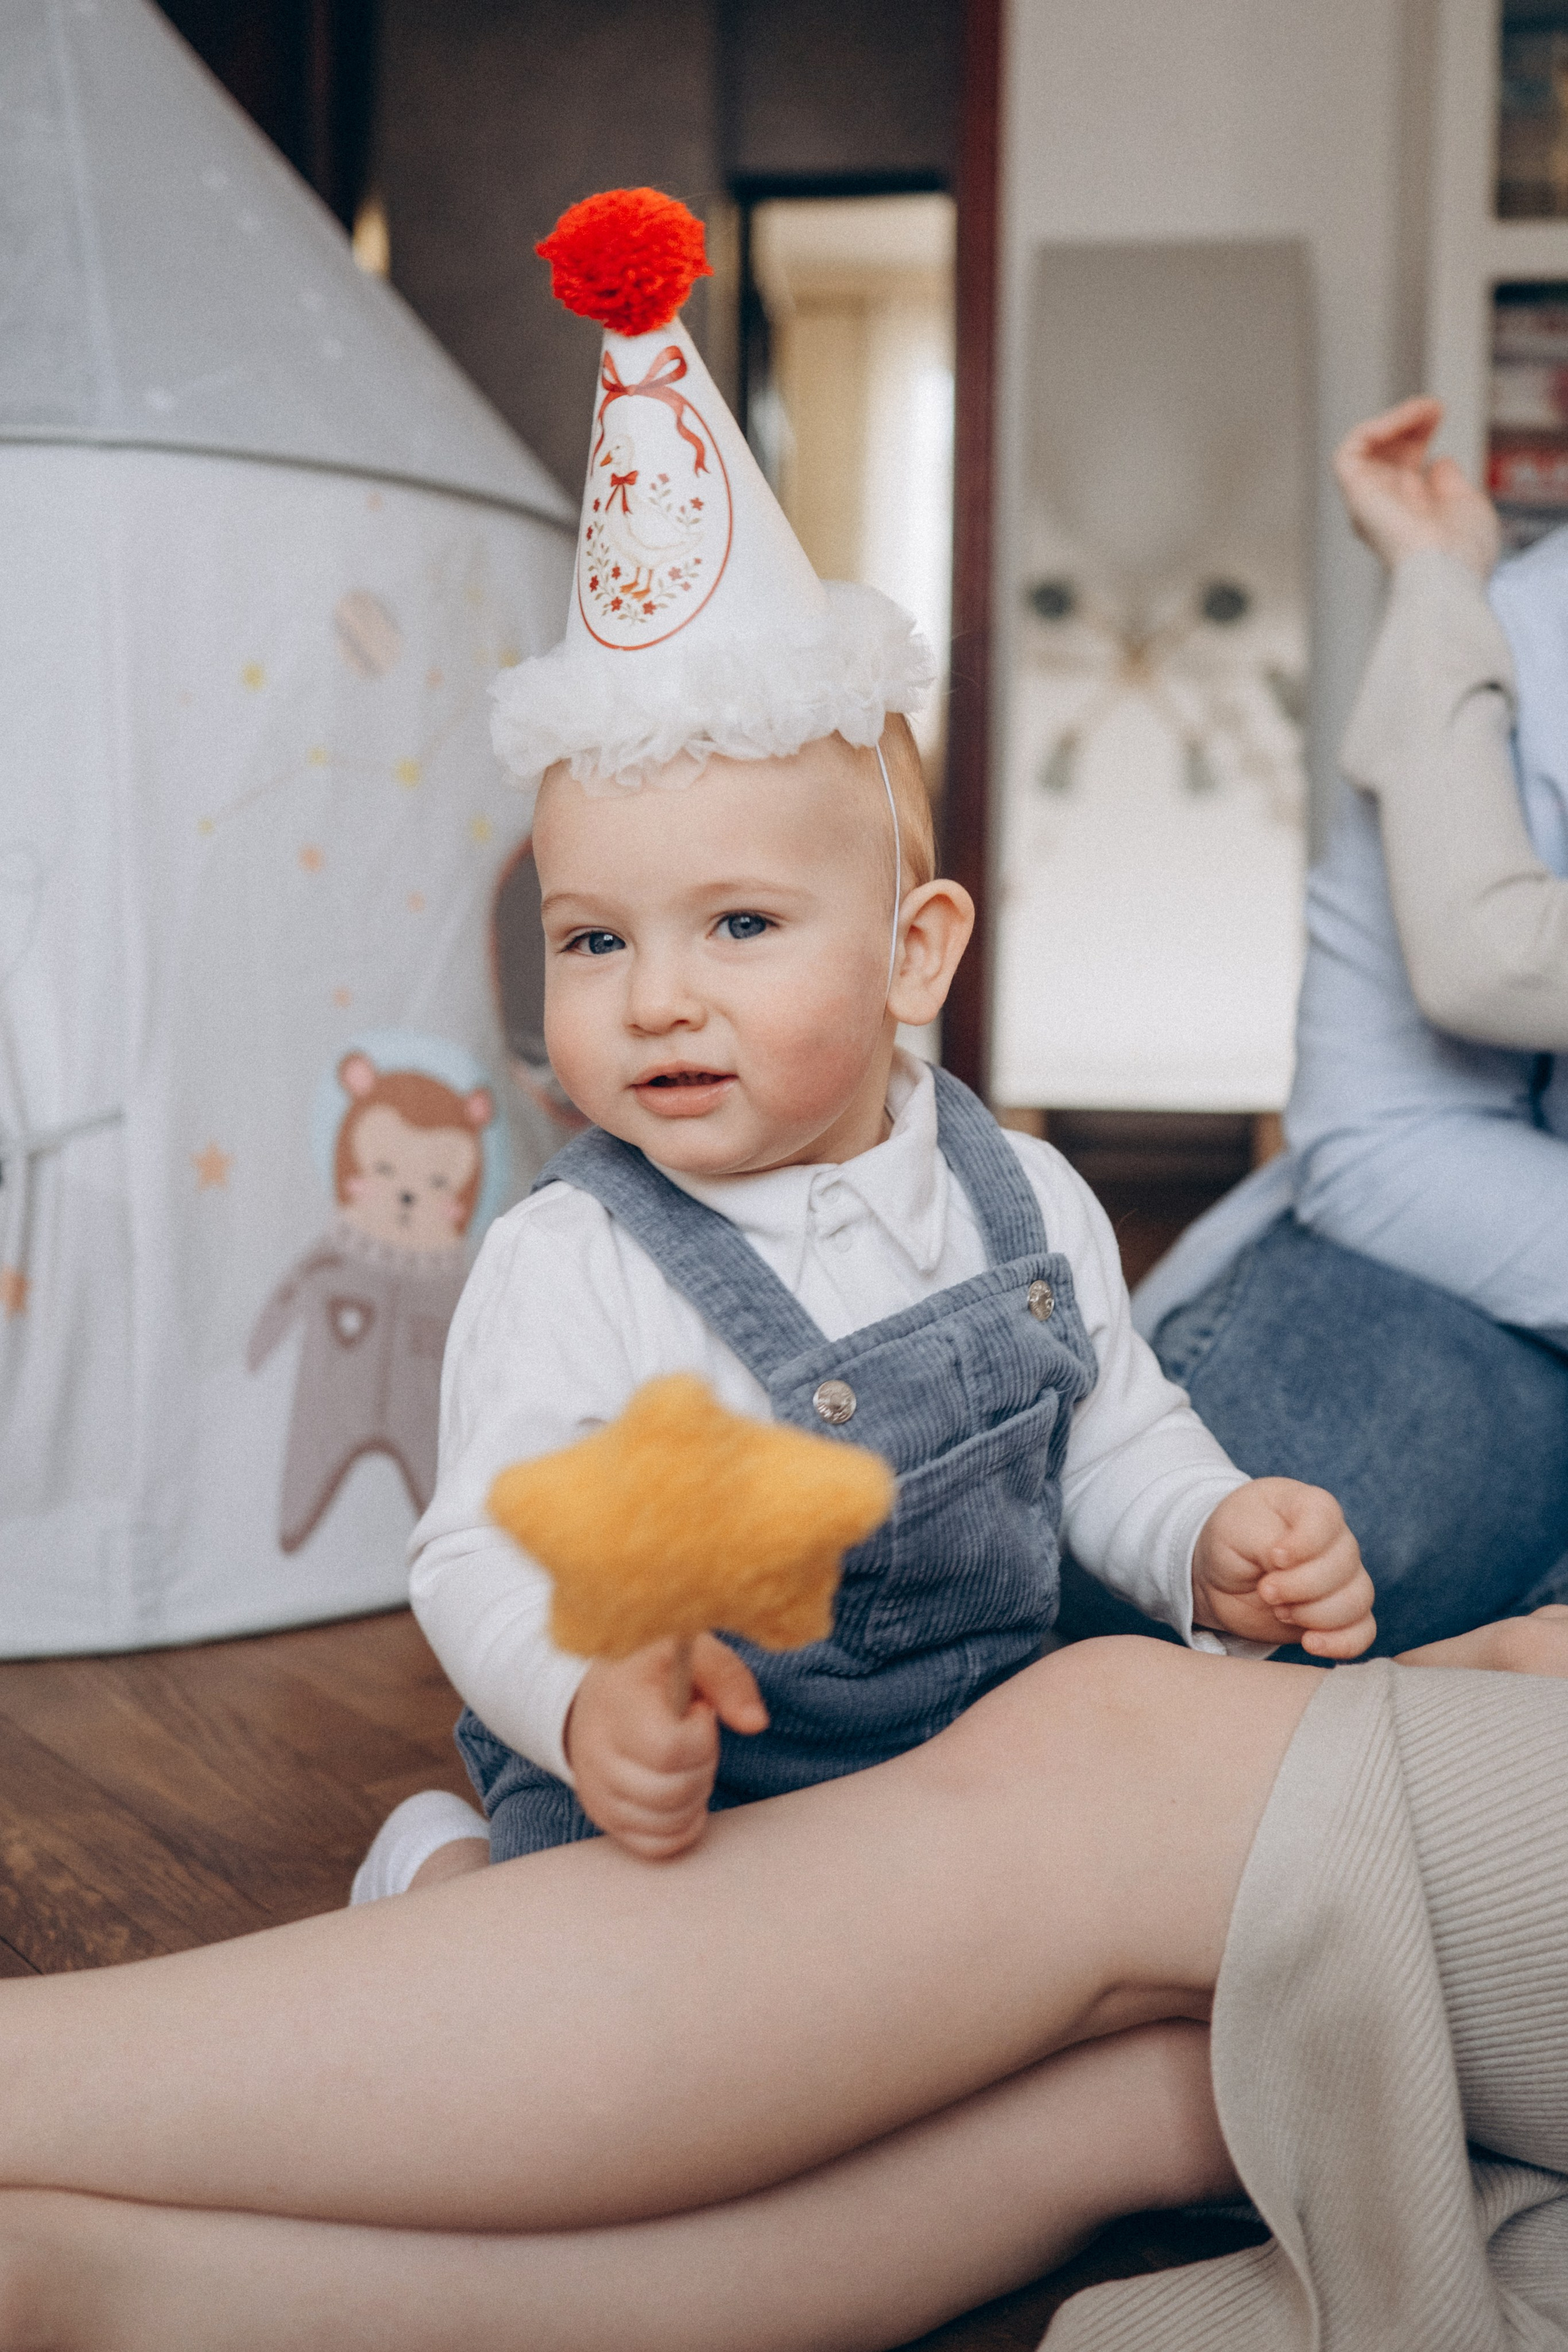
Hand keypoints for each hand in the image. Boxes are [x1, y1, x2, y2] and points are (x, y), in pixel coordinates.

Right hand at [563, 1632, 767, 1859]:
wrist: (593, 1696)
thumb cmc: (652, 1672)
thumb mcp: (689, 1650)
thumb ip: (728, 1678)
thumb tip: (756, 1723)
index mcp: (618, 1703)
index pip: (668, 1749)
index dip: (700, 1736)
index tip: (698, 1712)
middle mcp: (598, 1751)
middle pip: (671, 1791)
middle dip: (703, 1766)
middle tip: (695, 1738)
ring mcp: (596, 1790)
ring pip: (665, 1822)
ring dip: (695, 1796)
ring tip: (686, 1762)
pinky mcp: (604, 1817)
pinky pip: (655, 1845)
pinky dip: (681, 1826)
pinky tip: (683, 1793)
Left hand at [1192, 1479, 1374, 1658]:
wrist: (1222, 1575)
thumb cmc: (1232, 1539)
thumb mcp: (1236, 1528)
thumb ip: (1265, 1540)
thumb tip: (1287, 1565)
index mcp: (1312, 1507)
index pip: (1327, 1519)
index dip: (1304, 1544)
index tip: (1274, 1558)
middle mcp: (1336, 1541)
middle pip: (1343, 1567)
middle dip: (1300, 1587)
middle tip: (1266, 1590)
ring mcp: (1343, 1579)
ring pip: (1356, 1601)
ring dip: (1314, 1614)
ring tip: (1279, 1611)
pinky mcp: (1340, 1615)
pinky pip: (1362, 1632)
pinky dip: (1341, 1643)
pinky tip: (1311, 1644)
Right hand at [1333, 397, 1500, 577]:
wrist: (1449, 570)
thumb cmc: (1464, 552)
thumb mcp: (1467, 506)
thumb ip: (1451, 484)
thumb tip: (1438, 461)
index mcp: (1411, 514)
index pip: (1404, 464)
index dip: (1418, 433)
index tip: (1439, 414)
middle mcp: (1386, 507)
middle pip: (1385, 452)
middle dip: (1408, 422)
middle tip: (1434, 407)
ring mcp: (1367, 500)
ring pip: (1365, 447)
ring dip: (1395, 419)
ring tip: (1424, 407)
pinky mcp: (1354, 492)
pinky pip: (1351, 449)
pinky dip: (1378, 426)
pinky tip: (1406, 418)